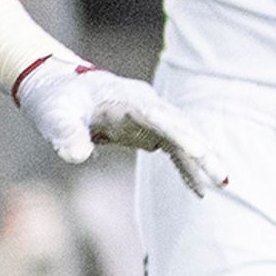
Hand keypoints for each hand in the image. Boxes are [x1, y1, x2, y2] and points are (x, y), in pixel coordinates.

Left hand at [13, 60, 228, 194]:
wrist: (59, 86)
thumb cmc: (56, 99)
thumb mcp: (52, 115)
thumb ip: (65, 133)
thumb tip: (77, 156)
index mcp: (126, 98)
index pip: (158, 115)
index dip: (179, 132)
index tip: (199, 150)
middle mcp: (147, 105)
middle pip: (183, 128)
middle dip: (203, 153)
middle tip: (222, 177)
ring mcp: (153, 118)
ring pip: (186, 139)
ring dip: (203, 161)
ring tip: (222, 185)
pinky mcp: (151, 131)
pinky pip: (176, 150)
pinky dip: (187, 168)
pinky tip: (198, 189)